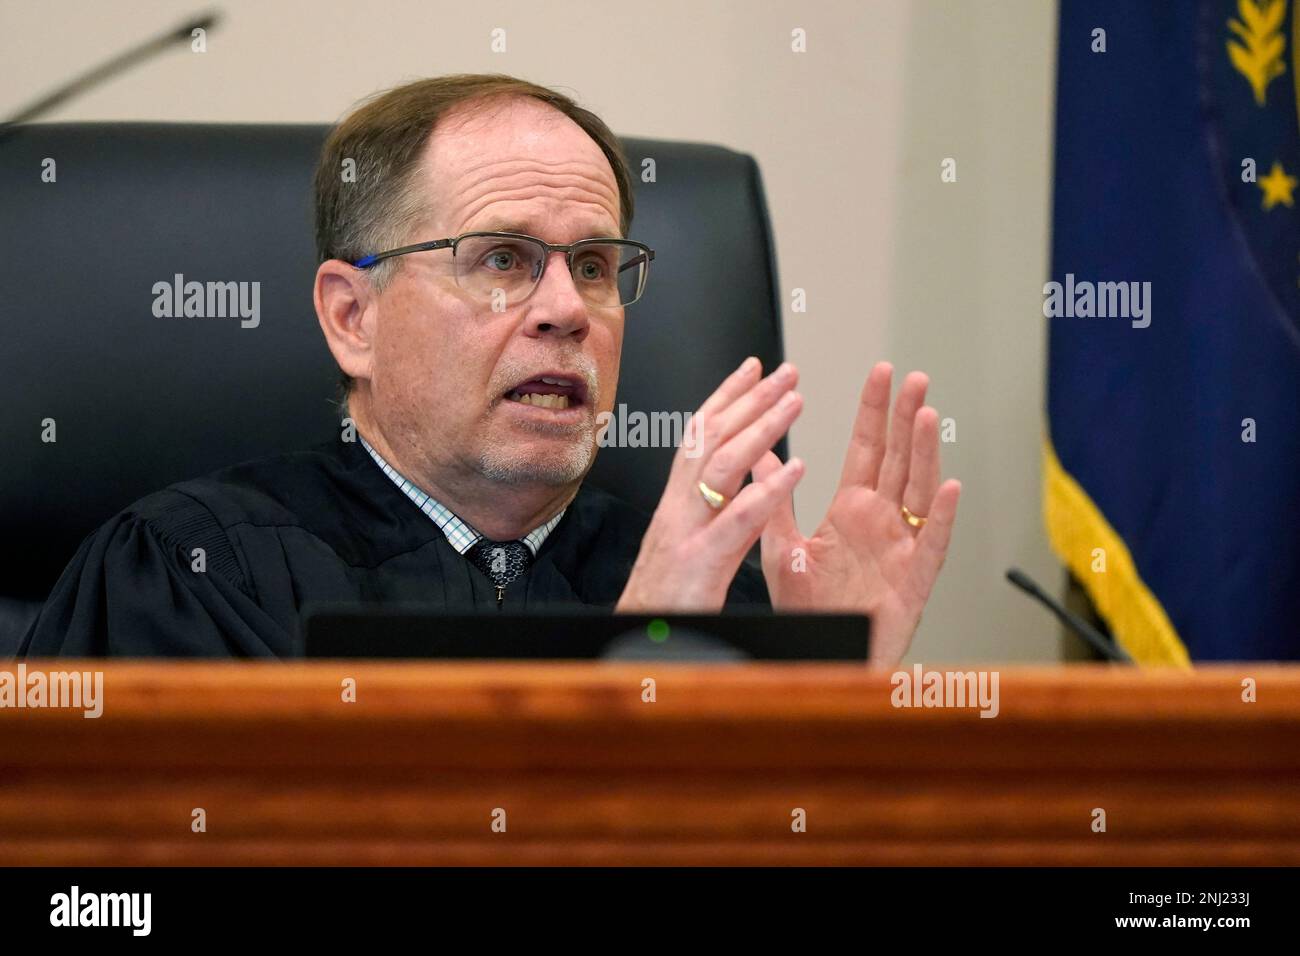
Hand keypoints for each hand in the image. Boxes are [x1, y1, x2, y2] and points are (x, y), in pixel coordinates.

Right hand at [617, 357, 805, 611]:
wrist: (636, 648)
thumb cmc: (666, 604)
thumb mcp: (691, 550)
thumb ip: (717, 517)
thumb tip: (748, 485)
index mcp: (676, 506)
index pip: (700, 437)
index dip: (725, 397)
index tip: (753, 368)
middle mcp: (677, 510)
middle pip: (712, 440)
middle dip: (750, 399)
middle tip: (787, 371)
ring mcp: (687, 534)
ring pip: (723, 466)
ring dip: (762, 428)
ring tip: (796, 401)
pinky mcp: (700, 564)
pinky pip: (738, 520)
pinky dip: (769, 490)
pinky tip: (798, 469)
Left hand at [751, 362, 960, 667]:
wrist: (819, 655)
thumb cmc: (810, 610)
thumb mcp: (782, 547)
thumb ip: (773, 502)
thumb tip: (757, 457)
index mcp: (851, 511)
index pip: (867, 449)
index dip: (875, 412)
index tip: (883, 374)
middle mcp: (880, 523)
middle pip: (899, 460)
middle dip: (906, 418)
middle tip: (915, 378)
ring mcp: (901, 549)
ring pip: (918, 493)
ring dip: (924, 454)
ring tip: (927, 416)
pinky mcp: (914, 581)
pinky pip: (932, 545)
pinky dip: (941, 518)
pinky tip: (948, 488)